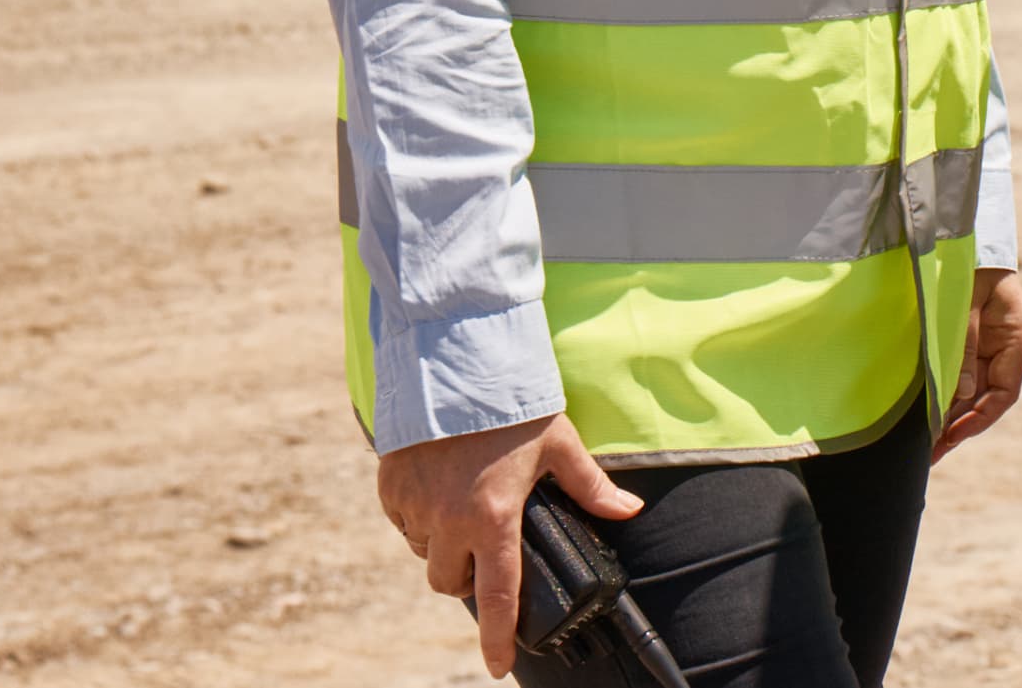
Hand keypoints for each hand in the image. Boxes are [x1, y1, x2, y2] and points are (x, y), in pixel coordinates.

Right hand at [375, 413, 640, 678]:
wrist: (456, 363)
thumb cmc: (514, 407)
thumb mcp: (559, 444)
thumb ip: (590, 486)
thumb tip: (630, 509)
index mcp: (494, 518)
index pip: (498, 594)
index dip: (498, 636)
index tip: (496, 665)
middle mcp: (449, 520)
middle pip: (451, 582)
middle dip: (467, 578)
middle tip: (486, 552)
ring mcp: (415, 506)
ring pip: (425, 553)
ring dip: (443, 546)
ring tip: (465, 511)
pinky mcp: (391, 487)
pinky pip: (403, 522)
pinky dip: (419, 518)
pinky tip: (440, 490)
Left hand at [937, 267, 1021, 457]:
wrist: (964, 241)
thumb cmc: (968, 269)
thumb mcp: (965, 308)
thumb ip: (965, 348)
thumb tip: (959, 395)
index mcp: (1015, 338)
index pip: (1005, 391)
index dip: (982, 417)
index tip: (955, 434)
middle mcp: (1004, 349)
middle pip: (986, 398)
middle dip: (961, 427)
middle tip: (932, 453)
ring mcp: (988, 348)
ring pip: (972, 393)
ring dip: (952, 417)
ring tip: (927, 445)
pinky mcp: (970, 345)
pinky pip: (961, 378)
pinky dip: (947, 398)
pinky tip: (929, 416)